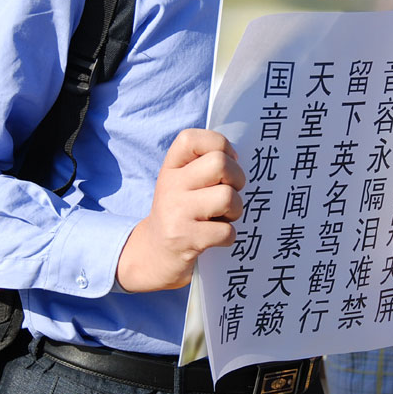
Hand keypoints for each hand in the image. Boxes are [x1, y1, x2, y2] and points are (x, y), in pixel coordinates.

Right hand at [116, 129, 244, 292]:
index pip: (192, 138)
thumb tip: (239, 162)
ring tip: (223, 217)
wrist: (153, 255)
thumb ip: (204, 167)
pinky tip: (216, 237)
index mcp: (171, 168)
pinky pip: (227, 231)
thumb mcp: (182, 184)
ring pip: (228, 197)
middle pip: (219, 163)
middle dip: (237, 178)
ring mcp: (177, 212)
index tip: (226, 160)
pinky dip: (229, 236)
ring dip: (235, 210)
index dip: (219, 144)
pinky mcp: (186, 239)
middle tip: (231, 191)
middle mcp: (170, 186)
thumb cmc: (180, 213)